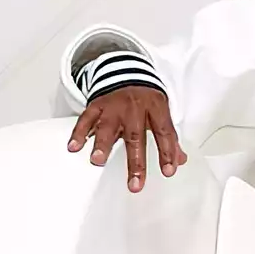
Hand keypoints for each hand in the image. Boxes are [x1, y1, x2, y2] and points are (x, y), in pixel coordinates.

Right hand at [66, 86, 187, 192]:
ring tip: (97, 161)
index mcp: (155, 107)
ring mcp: (114, 106)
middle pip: (135, 136)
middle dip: (135, 161)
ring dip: (102, 144)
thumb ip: (169, 137)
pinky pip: (86, 118)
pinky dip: (79, 132)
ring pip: (107, 126)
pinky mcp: (97, 105)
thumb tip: (180, 160)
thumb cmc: (145, 97)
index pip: (164, 132)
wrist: (126, 70)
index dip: (167, 151)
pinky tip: (74, 146)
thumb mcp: (162, 112)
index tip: (169, 171)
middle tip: (134, 183)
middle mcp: (134, 107)